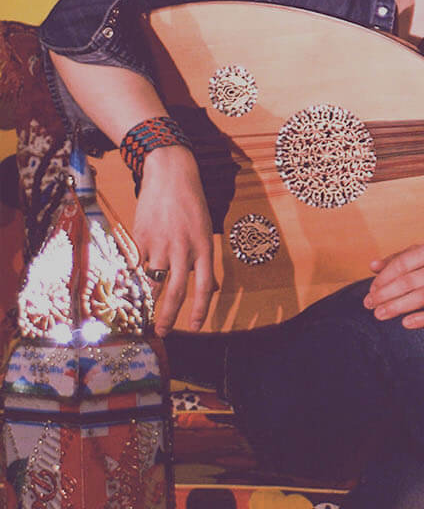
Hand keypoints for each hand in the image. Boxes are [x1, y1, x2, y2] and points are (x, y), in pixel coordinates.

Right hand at [132, 146, 216, 334]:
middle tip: (163, 332)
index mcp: (203, 248)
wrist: (171, 175)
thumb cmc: (191, 204)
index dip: (200, 309)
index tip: (195, 327)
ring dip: (148, 300)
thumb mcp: (205, 230)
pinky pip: (136, 265)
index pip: (204, 287)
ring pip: (153, 281)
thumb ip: (203, 259)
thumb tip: (209, 287)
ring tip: (143, 312)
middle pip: (176, 290)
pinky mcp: (140, 238)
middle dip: (169, 315)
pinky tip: (129, 285)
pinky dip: (134, 276)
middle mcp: (183, 249)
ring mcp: (160, 244)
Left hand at [364, 241, 423, 328]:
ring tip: (380, 314)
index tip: (371, 290)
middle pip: (408, 282)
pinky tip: (407, 323)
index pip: (402, 263)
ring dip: (397, 307)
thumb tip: (373, 266)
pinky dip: (422, 318)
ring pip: (421, 297)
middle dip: (385, 294)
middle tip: (369, 305)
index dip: (383, 278)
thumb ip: (401, 258)